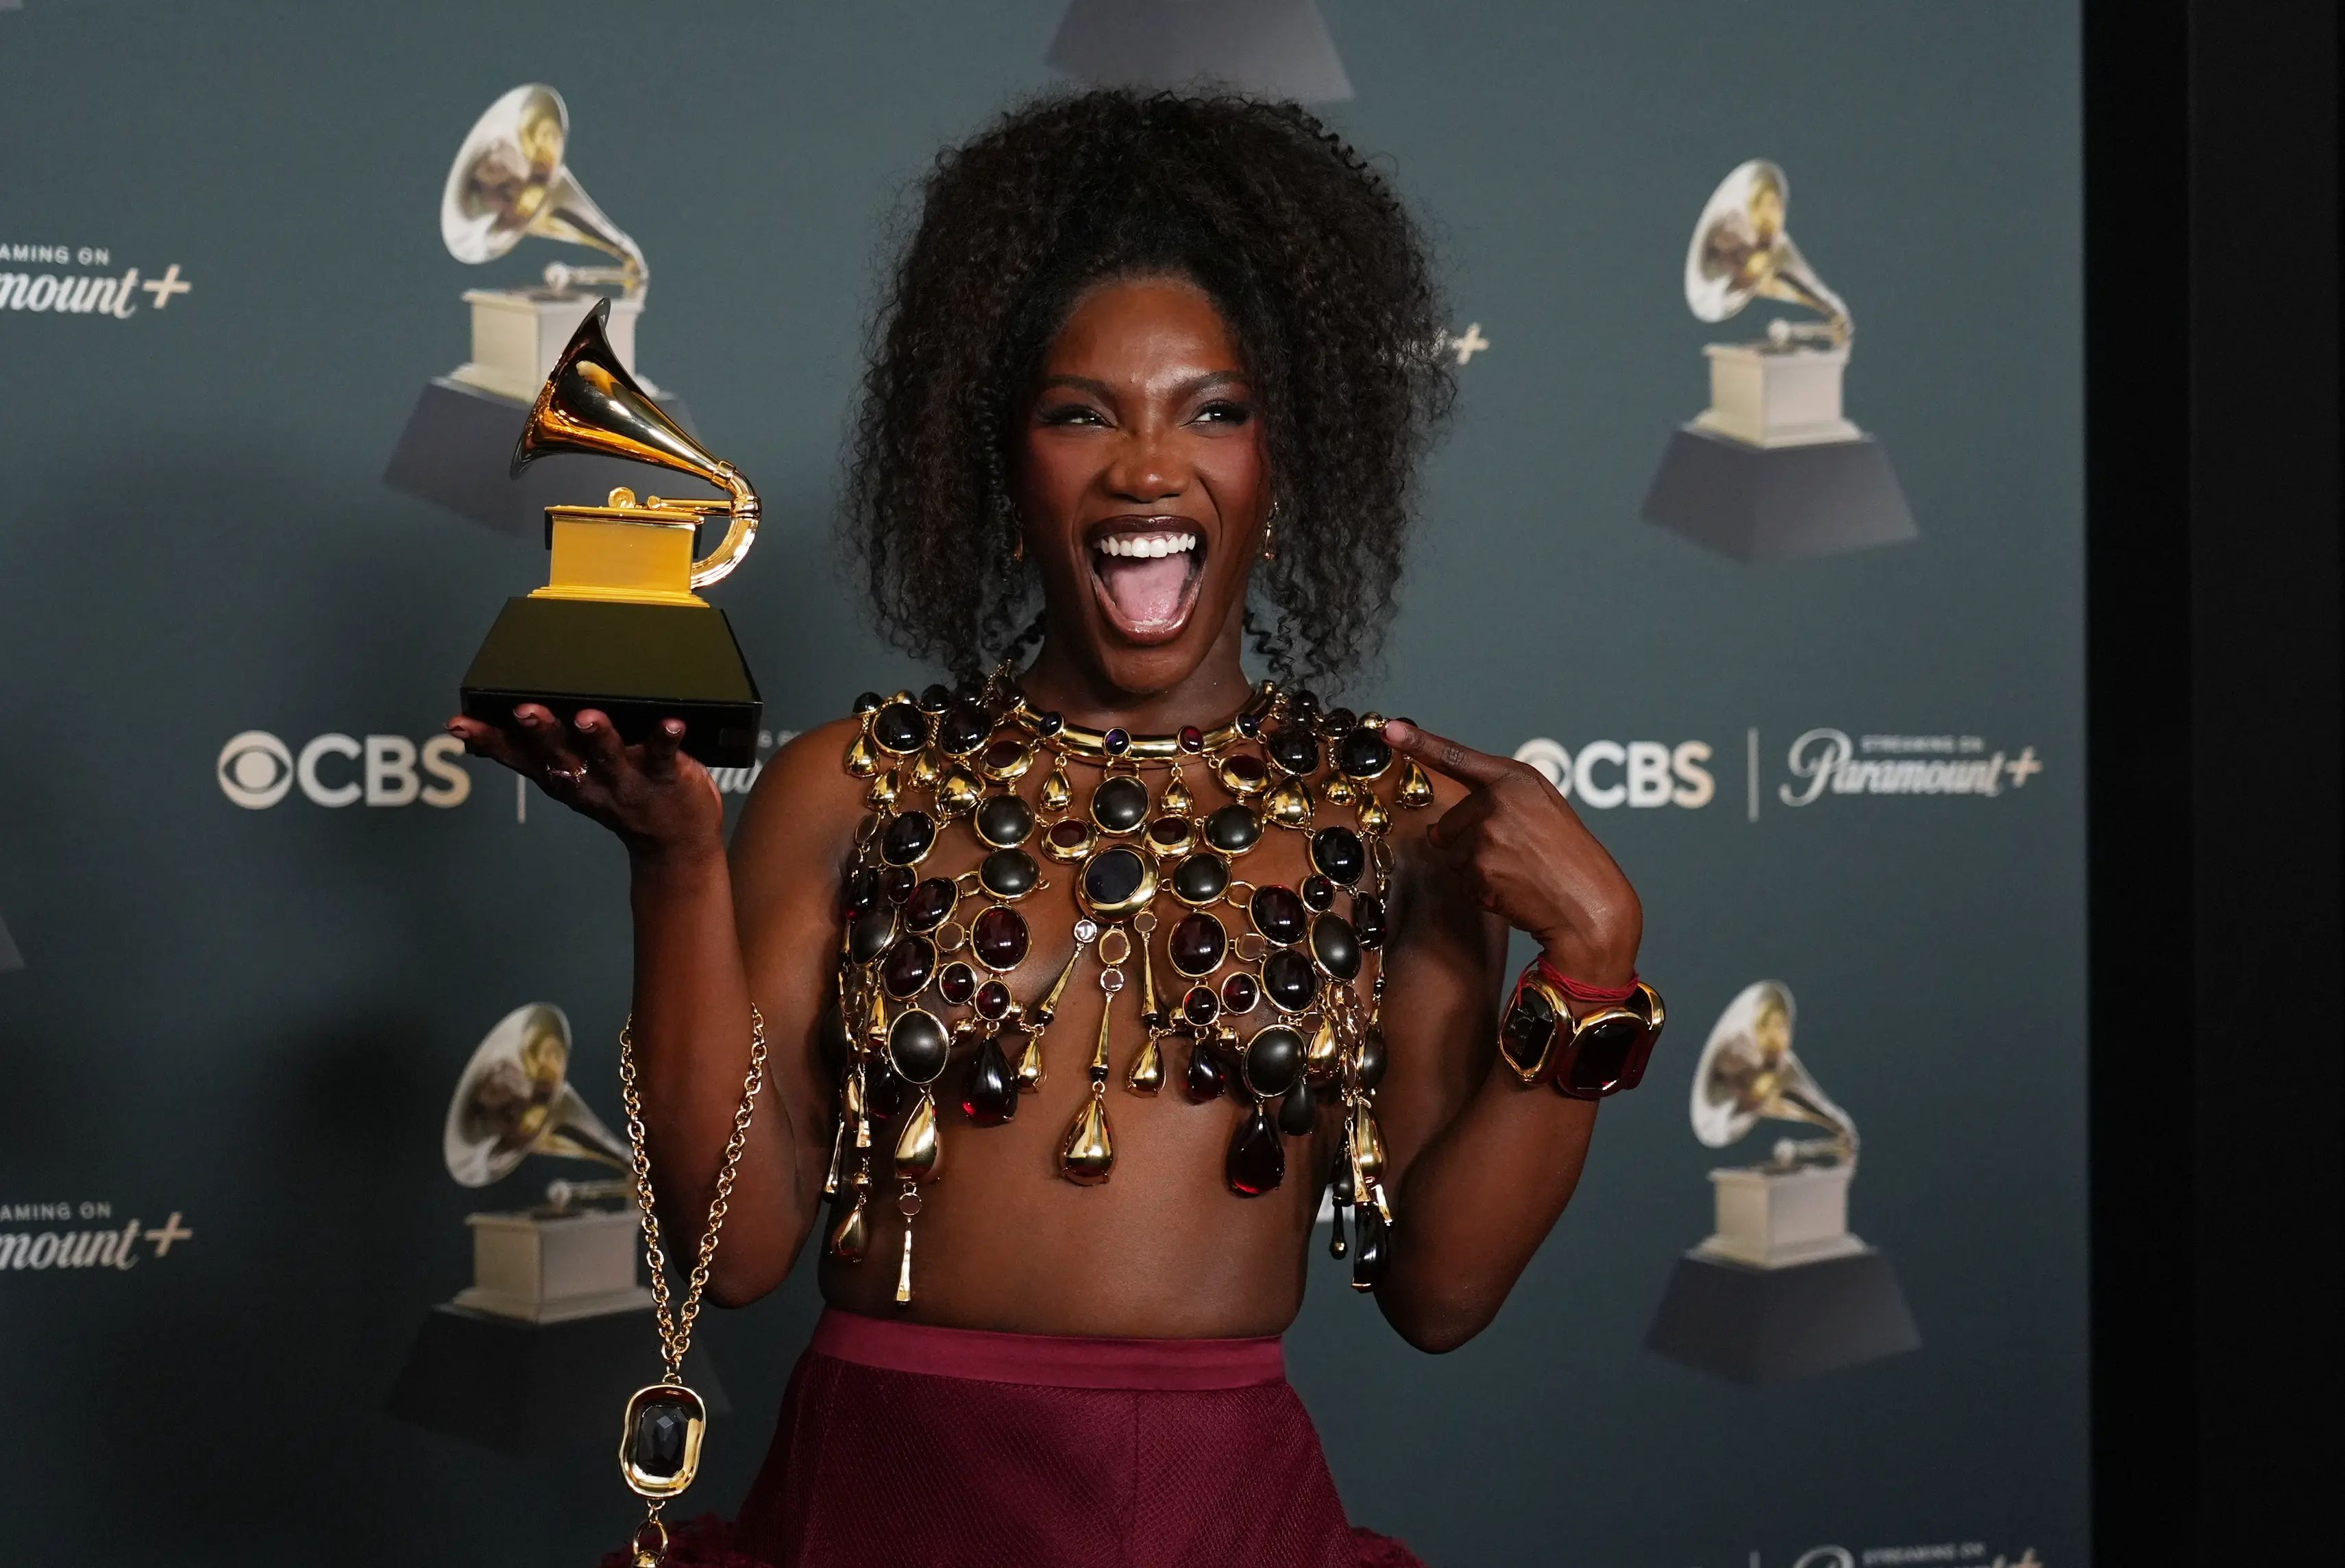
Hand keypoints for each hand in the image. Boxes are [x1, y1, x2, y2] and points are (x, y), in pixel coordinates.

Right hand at [446, 706, 723, 862]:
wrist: (674, 846)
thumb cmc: (622, 797)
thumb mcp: (573, 780)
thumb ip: (541, 752)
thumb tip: (491, 720)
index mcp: (561, 776)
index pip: (518, 756)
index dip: (489, 741)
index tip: (460, 723)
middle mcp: (588, 781)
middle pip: (559, 755)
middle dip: (540, 732)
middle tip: (524, 710)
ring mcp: (627, 782)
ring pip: (608, 757)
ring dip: (597, 736)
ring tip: (587, 717)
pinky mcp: (665, 778)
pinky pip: (664, 757)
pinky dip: (666, 740)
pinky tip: (671, 724)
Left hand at [1383, 720, 1641, 988]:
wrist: (1591, 905)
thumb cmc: (1570, 860)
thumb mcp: (1541, 809)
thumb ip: (1495, 803)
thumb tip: (1435, 829)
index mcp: (1517, 778)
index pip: (1456, 757)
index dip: (1419, 742)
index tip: (1387, 729)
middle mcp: (1499, 799)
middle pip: (1447, 823)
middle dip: (1470, 844)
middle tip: (1516, 856)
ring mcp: (1488, 832)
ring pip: (1454, 855)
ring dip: (1478, 870)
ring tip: (1520, 873)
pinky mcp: (1480, 867)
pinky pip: (1463, 881)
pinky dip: (1483, 891)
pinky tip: (1515, 891)